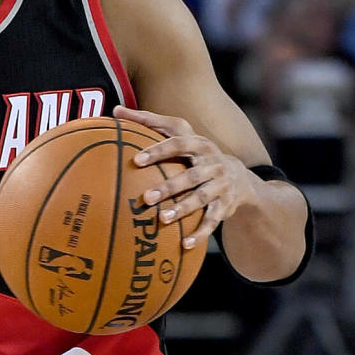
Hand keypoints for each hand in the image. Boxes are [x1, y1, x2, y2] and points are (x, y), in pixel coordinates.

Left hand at [113, 106, 259, 249]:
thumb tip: (115, 110)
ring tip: (162, 220)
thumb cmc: (196, 153)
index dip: (158, 151)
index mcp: (199, 144)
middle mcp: (213, 164)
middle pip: (190, 176)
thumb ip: (149, 122)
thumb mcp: (180, 133)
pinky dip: (200, 234)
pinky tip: (184, 245)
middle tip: (146, 198)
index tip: (137, 160)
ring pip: (201, 199)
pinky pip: (212, 222)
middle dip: (169, 187)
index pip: (178, 144)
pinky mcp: (225, 207)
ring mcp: (220, 186)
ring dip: (182, 210)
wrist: (239, 177)